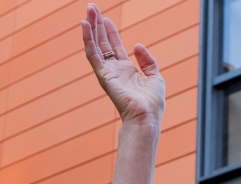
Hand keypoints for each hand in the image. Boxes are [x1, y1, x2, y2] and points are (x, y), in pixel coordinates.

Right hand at [82, 4, 164, 125]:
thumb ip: (148, 61)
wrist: (146, 117)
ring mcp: (107, 73)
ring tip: (89, 11)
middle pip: (103, 43)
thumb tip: (136, 45)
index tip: (106, 18)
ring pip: (95, 45)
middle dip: (97, 25)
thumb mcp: (155, 77)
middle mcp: (114, 71)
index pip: (115, 47)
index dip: (110, 32)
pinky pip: (93, 54)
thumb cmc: (152, 103)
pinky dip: (88, 39)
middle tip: (92, 8)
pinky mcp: (103, 75)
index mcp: (126, 71)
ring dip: (91, 28)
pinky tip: (85, 25)